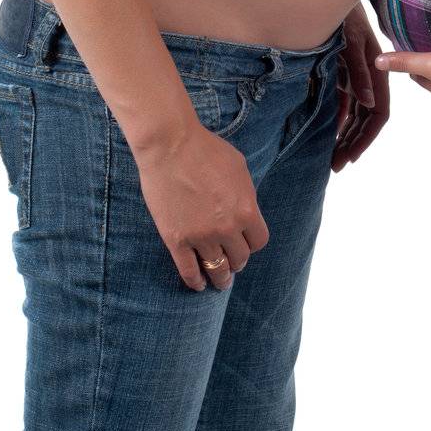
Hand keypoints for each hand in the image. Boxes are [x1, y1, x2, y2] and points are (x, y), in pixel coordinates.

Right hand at [136, 123, 269, 292]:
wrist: (171, 146)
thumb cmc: (206, 150)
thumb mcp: (239, 168)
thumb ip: (245, 194)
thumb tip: (246, 209)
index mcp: (246, 209)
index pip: (259, 241)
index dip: (252, 243)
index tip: (245, 242)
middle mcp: (227, 228)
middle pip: (240, 258)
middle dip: (237, 260)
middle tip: (232, 261)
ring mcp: (201, 236)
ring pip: (217, 269)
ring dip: (220, 277)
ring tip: (220, 280)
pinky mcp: (176, 241)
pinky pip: (189, 271)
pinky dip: (195, 281)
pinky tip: (199, 284)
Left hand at [332, 2, 390, 171]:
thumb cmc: (345, 16)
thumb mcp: (352, 42)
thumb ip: (358, 72)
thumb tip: (368, 103)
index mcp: (377, 72)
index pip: (379, 114)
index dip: (367, 137)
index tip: (352, 157)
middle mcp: (369, 79)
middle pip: (366, 120)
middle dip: (353, 143)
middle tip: (336, 165)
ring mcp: (356, 78)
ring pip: (355, 115)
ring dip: (345, 136)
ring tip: (331, 157)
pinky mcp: (343, 74)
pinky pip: (343, 104)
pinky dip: (338, 121)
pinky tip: (328, 135)